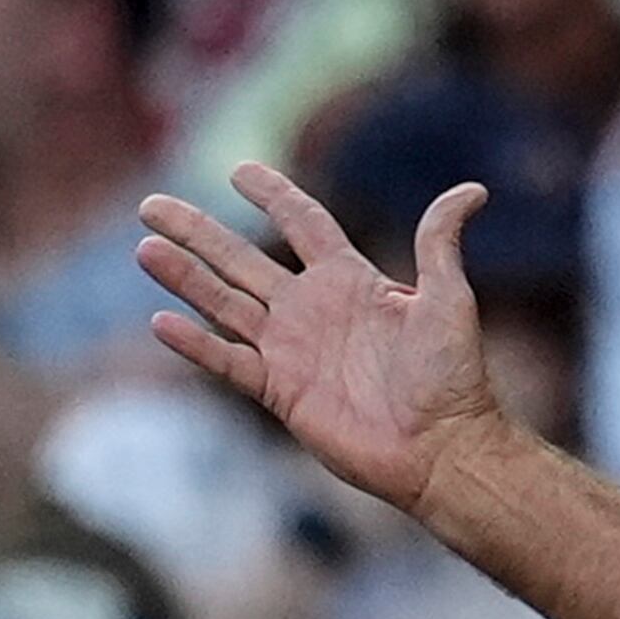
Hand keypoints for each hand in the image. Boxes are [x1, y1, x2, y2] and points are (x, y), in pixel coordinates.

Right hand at [138, 164, 505, 519]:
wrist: (442, 447)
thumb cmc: (453, 375)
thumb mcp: (450, 298)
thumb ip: (440, 242)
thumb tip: (474, 189)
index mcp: (351, 281)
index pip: (303, 224)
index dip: (274, 196)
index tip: (239, 171)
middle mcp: (313, 309)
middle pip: (242, 259)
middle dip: (198, 232)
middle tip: (150, 204)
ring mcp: (291, 350)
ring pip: (224, 304)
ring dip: (184, 278)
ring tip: (145, 248)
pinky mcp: (280, 391)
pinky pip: (228, 361)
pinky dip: (195, 344)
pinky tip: (162, 321)